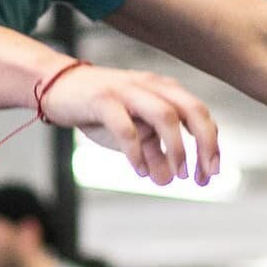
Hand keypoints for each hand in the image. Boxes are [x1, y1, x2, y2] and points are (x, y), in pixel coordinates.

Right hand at [41, 65, 220, 188]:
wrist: (56, 87)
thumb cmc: (97, 109)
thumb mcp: (131, 134)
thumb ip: (152, 153)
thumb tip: (168, 180)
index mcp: (163, 90)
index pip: (199, 114)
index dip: (210, 145)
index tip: (209, 175)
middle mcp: (150, 86)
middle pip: (191, 110)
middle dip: (204, 144)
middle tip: (202, 177)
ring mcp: (127, 91)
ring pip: (165, 115)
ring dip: (176, 148)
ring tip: (177, 175)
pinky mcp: (103, 99)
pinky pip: (126, 127)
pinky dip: (136, 152)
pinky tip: (140, 171)